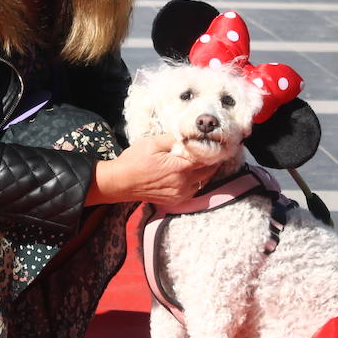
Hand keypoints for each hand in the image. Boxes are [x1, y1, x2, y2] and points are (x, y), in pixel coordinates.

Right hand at [87, 136, 213, 206]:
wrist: (120, 183)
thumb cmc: (134, 161)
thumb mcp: (152, 142)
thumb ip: (173, 138)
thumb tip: (187, 136)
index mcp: (180, 167)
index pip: (206, 158)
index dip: (213, 150)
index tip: (217, 143)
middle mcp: (183, 183)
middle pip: (208, 172)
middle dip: (212, 161)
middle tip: (214, 151)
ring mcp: (180, 194)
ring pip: (203, 182)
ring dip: (206, 172)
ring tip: (205, 161)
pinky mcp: (175, 200)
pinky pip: (193, 190)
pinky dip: (197, 182)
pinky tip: (192, 173)